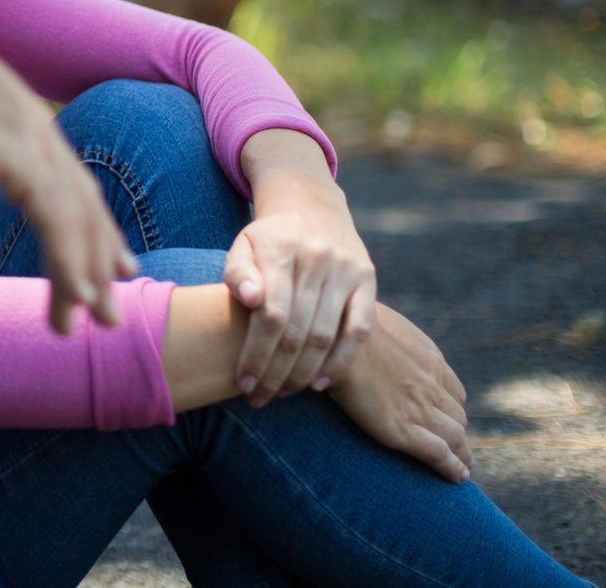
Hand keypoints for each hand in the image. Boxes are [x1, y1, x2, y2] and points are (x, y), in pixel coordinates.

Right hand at [0, 5, 136, 333]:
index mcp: (17, 119)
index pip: (66, 179)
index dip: (87, 224)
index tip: (105, 265)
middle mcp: (36, 128)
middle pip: (82, 203)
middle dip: (97, 257)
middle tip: (108, 309)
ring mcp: (33, 142)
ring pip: (77, 218)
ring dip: (88, 272)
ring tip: (97, 318)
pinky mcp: (21, 159)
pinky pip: (59, 221)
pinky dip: (72, 261)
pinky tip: (78, 296)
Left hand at [228, 129, 376, 404]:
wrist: (311, 208)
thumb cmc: (267, 240)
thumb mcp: (243, 247)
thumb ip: (237, 273)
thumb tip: (250, 299)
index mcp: (280, 249)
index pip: (270, 315)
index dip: (257, 354)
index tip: (243, 382)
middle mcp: (317, 258)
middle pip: (297, 331)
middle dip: (276, 372)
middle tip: (260, 397)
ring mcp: (347, 269)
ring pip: (326, 335)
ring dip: (304, 373)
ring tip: (283, 393)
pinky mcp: (368, 280)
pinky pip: (359, 329)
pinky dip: (341, 361)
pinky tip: (320, 383)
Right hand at [327, 304, 471, 482]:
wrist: (336, 336)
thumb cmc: (342, 322)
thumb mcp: (371, 319)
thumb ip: (377, 330)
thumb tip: (356, 327)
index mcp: (427, 357)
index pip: (451, 388)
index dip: (452, 405)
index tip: (451, 415)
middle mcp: (431, 383)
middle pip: (457, 415)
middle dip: (460, 431)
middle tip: (461, 446)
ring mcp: (420, 407)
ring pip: (455, 436)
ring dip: (462, 453)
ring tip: (464, 466)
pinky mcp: (404, 430)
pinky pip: (439, 454)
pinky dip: (453, 468)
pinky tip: (458, 477)